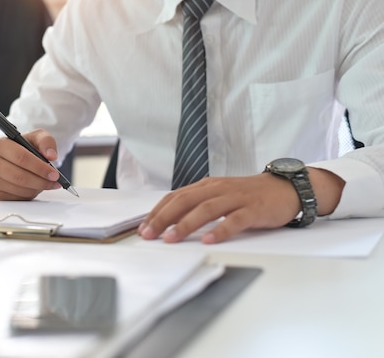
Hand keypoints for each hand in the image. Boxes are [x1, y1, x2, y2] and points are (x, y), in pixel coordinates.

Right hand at [0, 129, 61, 200]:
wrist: (5, 158)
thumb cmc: (21, 147)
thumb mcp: (35, 138)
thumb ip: (46, 142)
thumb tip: (51, 155)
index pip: (21, 158)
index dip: (40, 167)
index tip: (54, 173)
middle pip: (20, 177)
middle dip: (41, 181)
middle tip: (54, 182)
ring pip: (19, 189)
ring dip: (37, 189)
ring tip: (45, 183)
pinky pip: (17, 198)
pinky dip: (30, 195)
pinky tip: (34, 187)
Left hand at [138, 168, 343, 243]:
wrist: (284, 188)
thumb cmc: (247, 195)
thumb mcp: (218, 195)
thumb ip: (197, 204)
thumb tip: (169, 221)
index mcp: (206, 186)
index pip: (175, 197)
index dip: (158, 212)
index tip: (143, 227)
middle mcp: (218, 189)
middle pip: (185, 201)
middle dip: (164, 218)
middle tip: (149, 234)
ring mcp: (236, 199)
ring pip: (206, 210)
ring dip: (186, 224)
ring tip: (171, 238)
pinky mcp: (253, 209)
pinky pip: (235, 220)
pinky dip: (220, 231)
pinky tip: (208, 241)